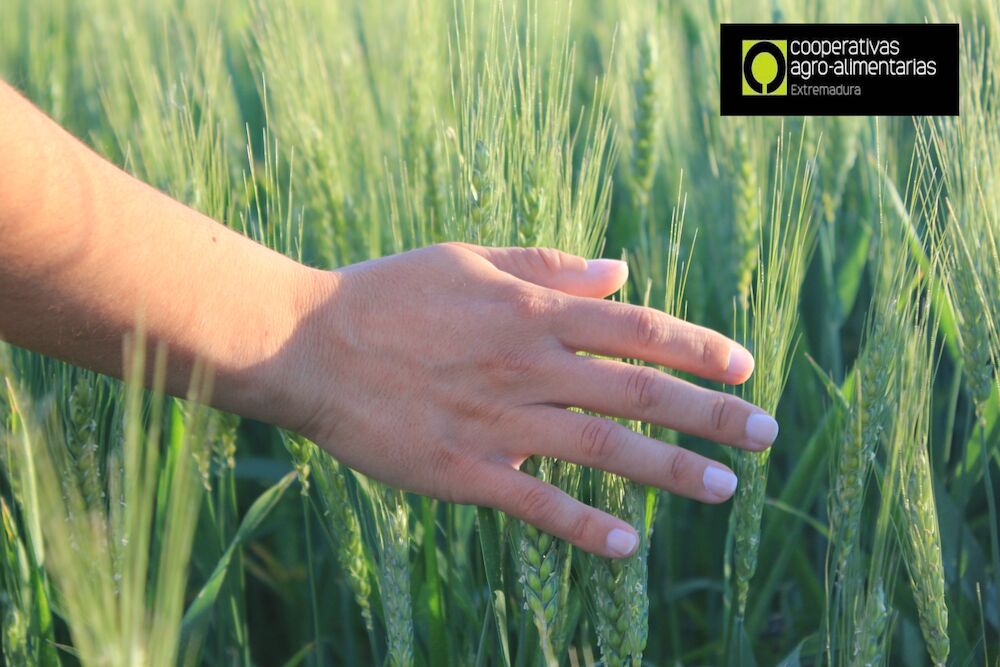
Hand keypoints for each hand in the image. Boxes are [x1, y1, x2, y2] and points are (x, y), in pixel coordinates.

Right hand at [288, 243, 777, 557]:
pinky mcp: (464, 471)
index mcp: (533, 310)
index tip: (745, 365)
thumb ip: (549, 266)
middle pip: (641, 390)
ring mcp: (499, 421)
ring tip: (725, 490)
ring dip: (671, 470)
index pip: (638, 328)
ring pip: (604, 448)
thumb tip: (621, 271)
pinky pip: (538, 503)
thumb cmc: (389, 294)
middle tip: (767, 434)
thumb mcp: (470, 259)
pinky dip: (585, 525)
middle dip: (712, 413)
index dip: (698, 346)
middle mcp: (529, 364)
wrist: (309, 345)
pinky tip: (627, 545)